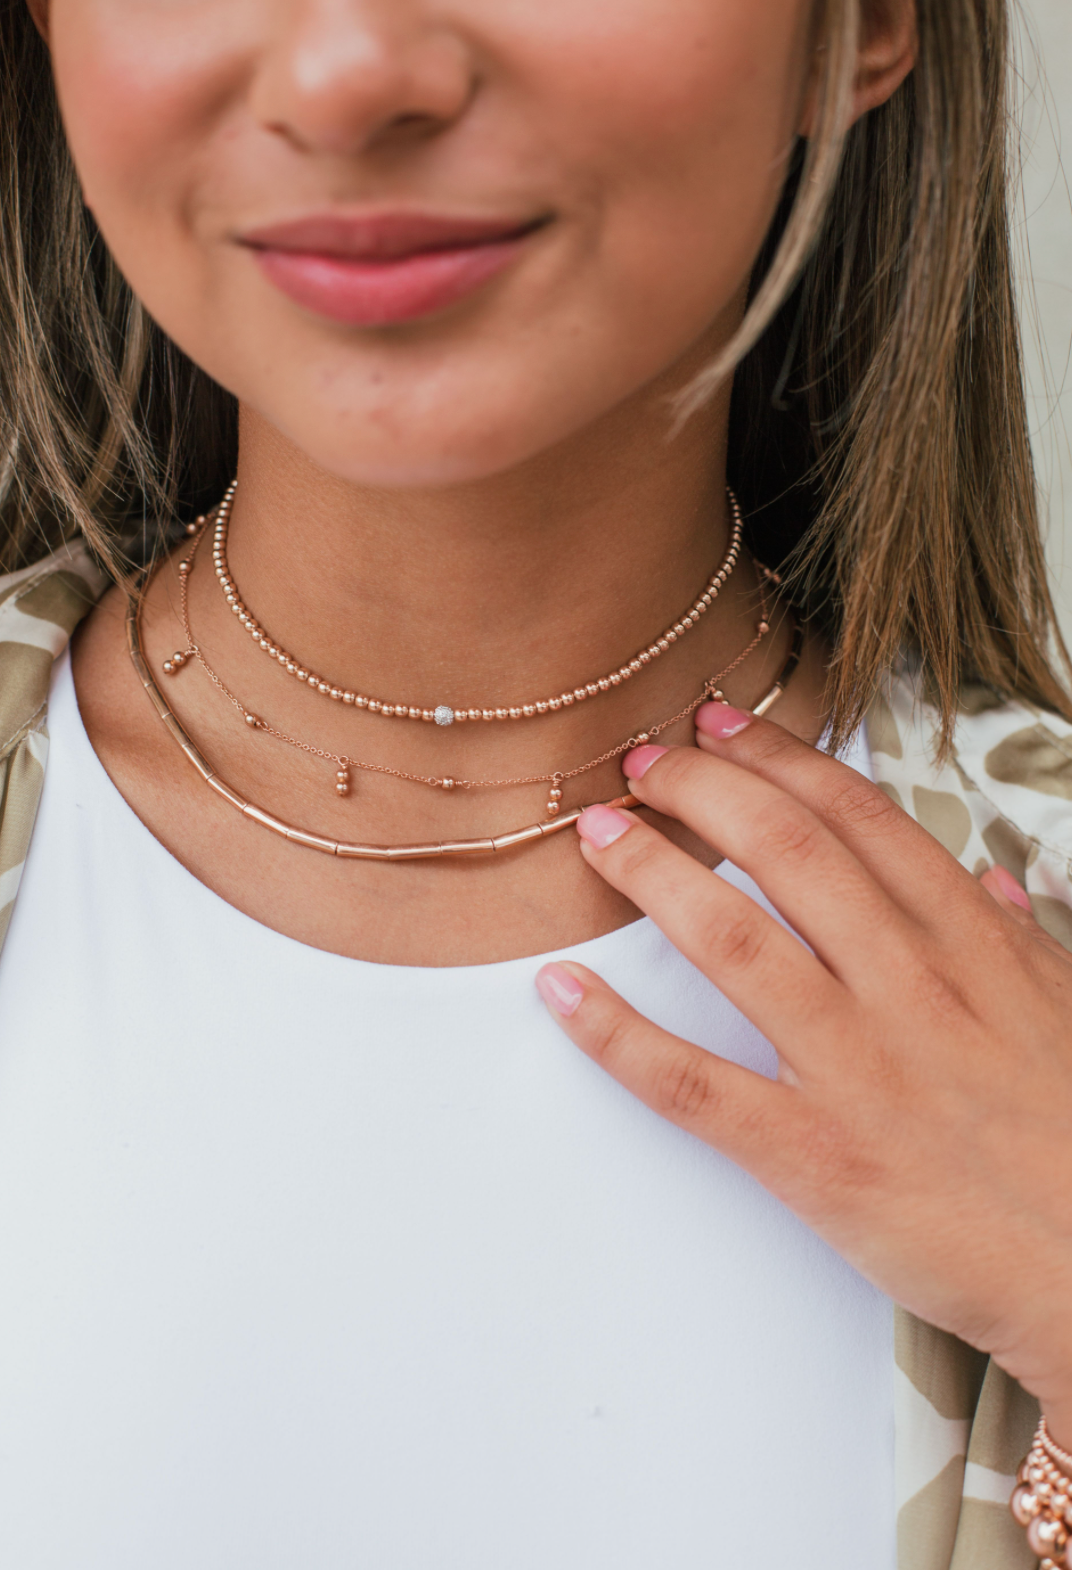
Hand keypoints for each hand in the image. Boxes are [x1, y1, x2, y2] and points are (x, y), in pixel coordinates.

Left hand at [536, 703, 1071, 1441]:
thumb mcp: (1071, 1014)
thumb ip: (1021, 942)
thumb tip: (989, 884)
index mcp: (970, 945)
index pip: (858, 818)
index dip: (776, 758)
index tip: (719, 725)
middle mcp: (909, 987)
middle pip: (785, 851)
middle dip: (701, 792)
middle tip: (643, 767)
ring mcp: (857, 1069)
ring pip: (732, 941)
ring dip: (651, 875)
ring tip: (599, 835)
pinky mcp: (814, 1155)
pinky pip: (695, 1083)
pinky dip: (617, 1033)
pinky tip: (562, 990)